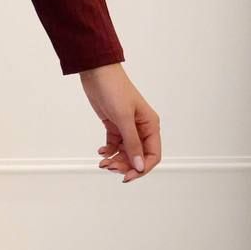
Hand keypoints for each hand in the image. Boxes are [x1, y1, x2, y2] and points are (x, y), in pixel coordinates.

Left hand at [78, 63, 160, 182]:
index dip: (142, 168)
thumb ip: (132, 143)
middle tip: (109, 168)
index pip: (153, 155)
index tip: (127, 176)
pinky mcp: (114, 125)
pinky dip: (109, 151)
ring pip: (125, 152)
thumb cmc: (114, 90)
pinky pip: (115, 145)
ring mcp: (127, 127)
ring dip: (115, 160)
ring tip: (103, 162)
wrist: (96, 73)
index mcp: (150, 126)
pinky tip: (101, 151)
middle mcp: (141, 128)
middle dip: (125, 165)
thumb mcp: (123, 118)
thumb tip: (139, 166)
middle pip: (138, 156)